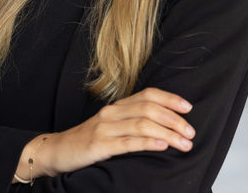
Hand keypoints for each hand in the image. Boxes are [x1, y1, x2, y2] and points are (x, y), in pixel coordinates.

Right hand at [17, 87, 194, 178]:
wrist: (56, 152)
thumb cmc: (87, 142)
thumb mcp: (111, 127)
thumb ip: (131, 122)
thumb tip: (163, 126)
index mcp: (117, 107)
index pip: (148, 95)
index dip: (170, 99)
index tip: (188, 107)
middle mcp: (112, 113)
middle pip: (149, 108)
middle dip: (174, 119)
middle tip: (191, 131)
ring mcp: (104, 128)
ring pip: (142, 125)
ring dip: (167, 133)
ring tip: (183, 143)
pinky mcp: (98, 145)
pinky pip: (127, 142)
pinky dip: (147, 143)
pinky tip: (161, 146)